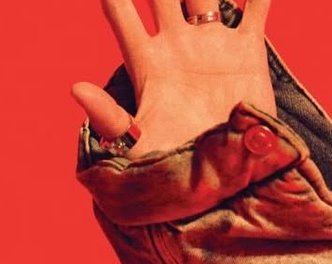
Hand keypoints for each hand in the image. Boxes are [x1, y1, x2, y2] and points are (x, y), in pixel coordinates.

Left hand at [72, 0, 273, 155]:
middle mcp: (177, 47)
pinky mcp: (247, 51)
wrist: (224, 179)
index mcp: (147, 65)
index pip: (123, 19)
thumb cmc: (174, 169)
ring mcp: (212, 46)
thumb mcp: (137, 144)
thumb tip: (75, 87)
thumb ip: (108, 117)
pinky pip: (256, 7)